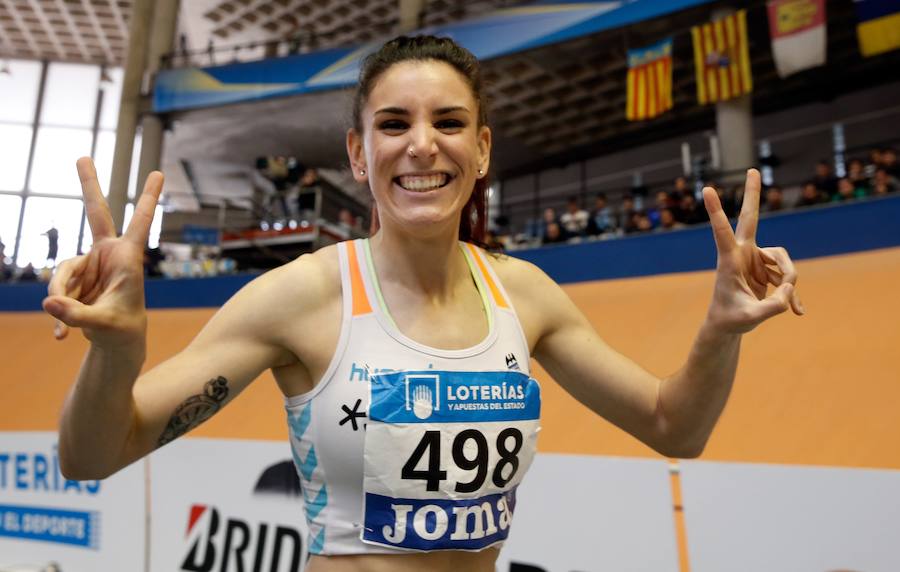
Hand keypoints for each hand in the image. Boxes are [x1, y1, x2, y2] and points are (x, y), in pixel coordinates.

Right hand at [42, 157, 163, 347]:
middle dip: (88, 185)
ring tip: (70, 327)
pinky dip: (58, 313)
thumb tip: (49, 301)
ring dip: (63, 298)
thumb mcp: (103, 326)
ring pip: (63, 271)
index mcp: (128, 259)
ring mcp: (90, 263)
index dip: (148, 198)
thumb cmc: (121, 331)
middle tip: (82, 156)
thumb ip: (77, 315)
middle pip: (96, 213)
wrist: (116, 343)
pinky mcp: (76, 276)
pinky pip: (57, 288)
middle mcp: (109, 255)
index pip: (139, 223)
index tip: (159, 173)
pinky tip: (62, 338)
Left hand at [702, 169, 803, 334]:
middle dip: (753, 195)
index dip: (716, 211)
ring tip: (786, 304)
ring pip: (784, 262)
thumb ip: (772, 306)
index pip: (721, 232)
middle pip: (751, 219)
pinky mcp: (767, 269)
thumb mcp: (750, 318)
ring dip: (789, 281)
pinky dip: (792, 295)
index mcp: (729, 261)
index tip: (707, 189)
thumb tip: (791, 290)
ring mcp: (756, 259)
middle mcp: (743, 254)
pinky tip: (797, 312)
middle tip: (753, 169)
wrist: (729, 324)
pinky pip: (789, 277)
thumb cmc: (731, 320)